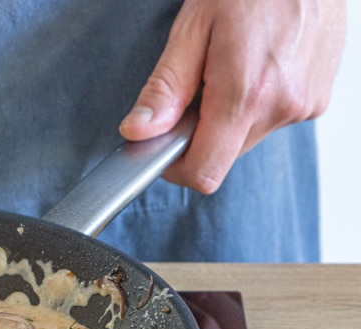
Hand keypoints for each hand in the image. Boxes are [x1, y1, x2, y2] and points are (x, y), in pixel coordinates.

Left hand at [119, 0, 345, 192]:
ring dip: (228, 116)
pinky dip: (255, 104)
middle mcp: (282, 106)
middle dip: (200, 131)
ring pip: (246, 138)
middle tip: (198, 84)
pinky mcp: (318, 99)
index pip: (204, 171)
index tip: (162, 144)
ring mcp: (306, 104)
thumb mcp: (193, 28)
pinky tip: (256, 65)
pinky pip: (271, 119)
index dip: (175, 167)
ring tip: (231, 66)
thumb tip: (138, 131)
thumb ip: (166, 88)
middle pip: (223, 155)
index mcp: (247, 94)